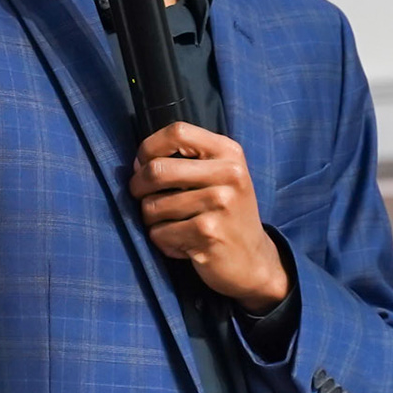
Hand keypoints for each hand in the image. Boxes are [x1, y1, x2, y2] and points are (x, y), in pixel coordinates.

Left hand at [129, 123, 287, 312]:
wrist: (253, 260)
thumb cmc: (225, 214)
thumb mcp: (220, 175)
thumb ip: (186, 159)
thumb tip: (138, 163)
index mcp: (229, 152)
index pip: (177, 131)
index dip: (149, 147)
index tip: (144, 165)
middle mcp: (229, 173)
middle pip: (156, 169)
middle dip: (138, 187)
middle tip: (142, 198)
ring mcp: (220, 203)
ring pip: (152, 206)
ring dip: (151, 220)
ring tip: (172, 225)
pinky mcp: (209, 233)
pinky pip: (159, 233)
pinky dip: (163, 242)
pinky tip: (183, 244)